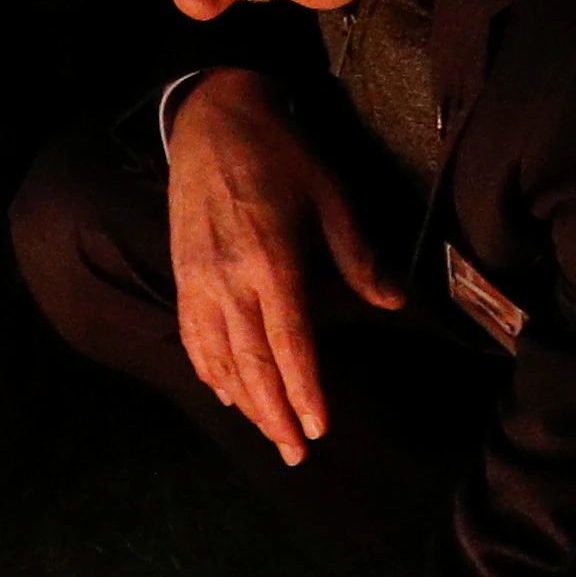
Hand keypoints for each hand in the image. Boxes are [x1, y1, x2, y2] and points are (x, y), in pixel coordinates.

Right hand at [165, 70, 402, 464]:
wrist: (212, 122)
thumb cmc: (280, 156)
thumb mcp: (332, 196)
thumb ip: (358, 255)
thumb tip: (393, 301)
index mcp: (271, 260)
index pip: (289, 342)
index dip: (304, 390)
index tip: (318, 428)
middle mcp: (229, 280)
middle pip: (252, 364)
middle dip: (276, 414)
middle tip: (297, 454)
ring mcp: (199, 283)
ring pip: (220, 359)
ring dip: (246, 403)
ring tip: (270, 435)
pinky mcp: (183, 278)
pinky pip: (193, 339)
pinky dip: (211, 372)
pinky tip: (228, 394)